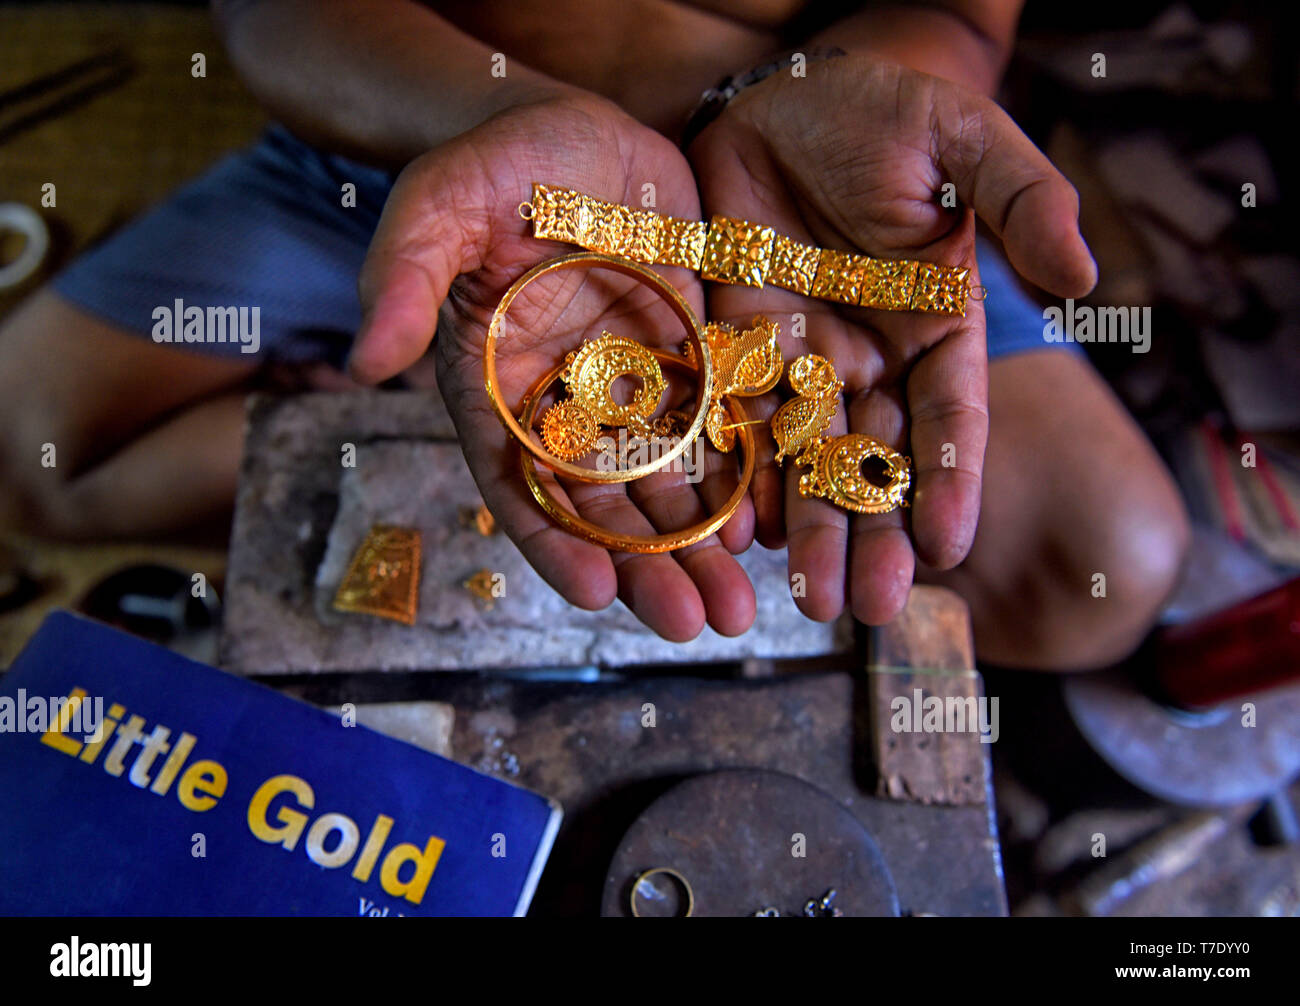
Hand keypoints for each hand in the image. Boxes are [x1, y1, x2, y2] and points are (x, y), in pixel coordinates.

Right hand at [349, 94, 757, 640]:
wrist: (570, 127)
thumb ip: (404, 278)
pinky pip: (716, 427)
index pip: (520, 482)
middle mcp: (566, 402)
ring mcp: (633, 383)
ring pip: (668, 480)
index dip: (554, 542)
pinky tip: (763, 520)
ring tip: (740, 604)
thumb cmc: (491, 163)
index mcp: (497, 388)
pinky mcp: (690, 353)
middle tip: (698, 624)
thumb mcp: (438, 206)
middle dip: (649, 567)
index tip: (596, 597)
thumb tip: (367, 361)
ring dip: (701, 543)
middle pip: (606, 502)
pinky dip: (738, 476)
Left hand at [687, 55, 1095, 624]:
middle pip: (877, 461)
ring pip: (807, 460)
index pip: (950, 417)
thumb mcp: (964, 143)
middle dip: (874, 533)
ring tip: (809, 597)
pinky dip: (741, 476)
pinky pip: (739, 425)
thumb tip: (1083, 279)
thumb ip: (1023, 201)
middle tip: (870, 605)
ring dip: (810, 527)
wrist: (780, 100)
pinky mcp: (740, 350)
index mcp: (937, 328)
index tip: (947, 545)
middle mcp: (874, 361)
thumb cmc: (884, 114)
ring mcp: (804, 363)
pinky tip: (741, 532)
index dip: (951, 479)